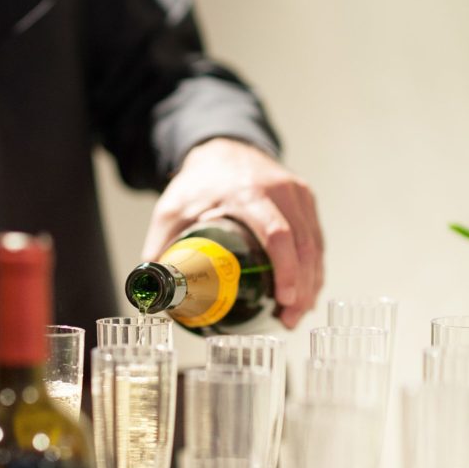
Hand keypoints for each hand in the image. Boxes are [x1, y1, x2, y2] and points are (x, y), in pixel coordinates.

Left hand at [142, 138, 323, 327]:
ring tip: (295, 314)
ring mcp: (297, 193)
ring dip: (310, 283)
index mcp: (247, 193)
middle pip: (302, 245)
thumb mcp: (172, 211)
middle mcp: (279, 190)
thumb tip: (153, 290)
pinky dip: (313, 268)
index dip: (284, 269)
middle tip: (288, 319)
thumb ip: (161, 248)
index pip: (277, 233)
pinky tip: (306, 292)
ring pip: (314, 245)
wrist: (222, 148)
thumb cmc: (198, 183)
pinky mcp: (305, 199)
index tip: (284, 299)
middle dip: (300, 287)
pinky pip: (316, 238)